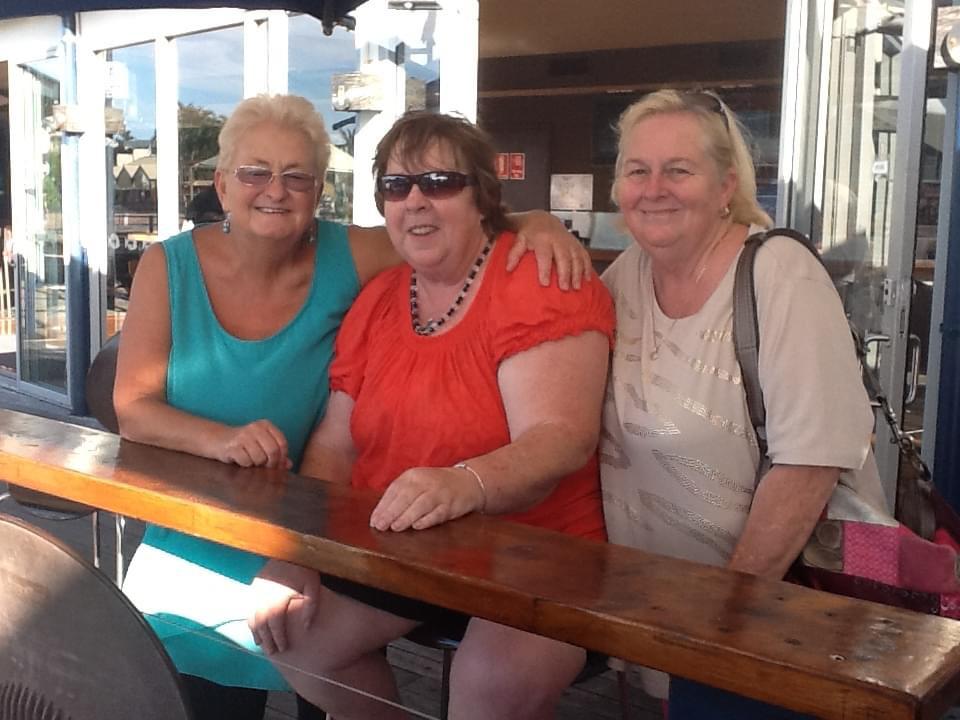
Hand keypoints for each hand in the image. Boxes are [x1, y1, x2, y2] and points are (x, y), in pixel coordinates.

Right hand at [215, 419, 290, 468]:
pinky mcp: (232, 446)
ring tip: (251, 461)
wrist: (219, 440)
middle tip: (266, 467)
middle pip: (273, 451)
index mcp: (266, 425)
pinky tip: (241, 460)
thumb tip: (289, 464)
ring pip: (260, 458)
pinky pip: (246, 462)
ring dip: (257, 464)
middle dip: (271, 463)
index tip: (278, 465)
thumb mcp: (262, 444)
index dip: (282, 457)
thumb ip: (277, 453)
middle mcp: (255, 428)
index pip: (282, 443)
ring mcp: (243, 436)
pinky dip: (246, 465)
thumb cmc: (245, 444)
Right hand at [248, 560, 321, 654]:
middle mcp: (264, 595)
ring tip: (263, 645)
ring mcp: (257, 591)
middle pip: (261, 623)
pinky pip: (250, 608)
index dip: (278, 637)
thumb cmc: (303, 568)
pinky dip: (252, 621)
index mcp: (278, 596)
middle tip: (272, 652)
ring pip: (253, 617)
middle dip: (267, 639)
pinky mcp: (254, 587)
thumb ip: (311, 606)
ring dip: (257, 633)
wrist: (289, 549)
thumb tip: (306, 627)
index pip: (275, 623)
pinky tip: (256, 630)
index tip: (284, 648)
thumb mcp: (313, 585)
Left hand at [369, 466, 484, 531]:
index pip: (394, 490)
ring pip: (420, 505)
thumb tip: (380, 515)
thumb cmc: (435, 486)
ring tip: (394, 528)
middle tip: (380, 526)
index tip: (374, 520)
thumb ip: (400, 495)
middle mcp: (426, 482)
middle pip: (405, 497)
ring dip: (406, 517)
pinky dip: (426, 520)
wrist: (467, 482)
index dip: (383, 506)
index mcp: (413, 475)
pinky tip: (416, 527)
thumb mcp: (417, 483)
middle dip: (391, 513)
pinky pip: (437, 513)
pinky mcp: (451, 505)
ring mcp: (439, 493)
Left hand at [508, 210, 591, 289]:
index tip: (545, 283)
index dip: (544, 269)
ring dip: (577, 273)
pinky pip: (585, 256)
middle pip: (563, 258)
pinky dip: (587, 268)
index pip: (544, 255)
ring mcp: (569, 242)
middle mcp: (558, 240)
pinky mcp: (577, 245)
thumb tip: (508, 268)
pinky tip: (587, 280)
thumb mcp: (519, 239)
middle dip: (565, 273)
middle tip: (564, 288)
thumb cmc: (529, 232)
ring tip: (576, 287)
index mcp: (542, 239)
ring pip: (576, 258)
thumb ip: (514, 253)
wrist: (543, 219)